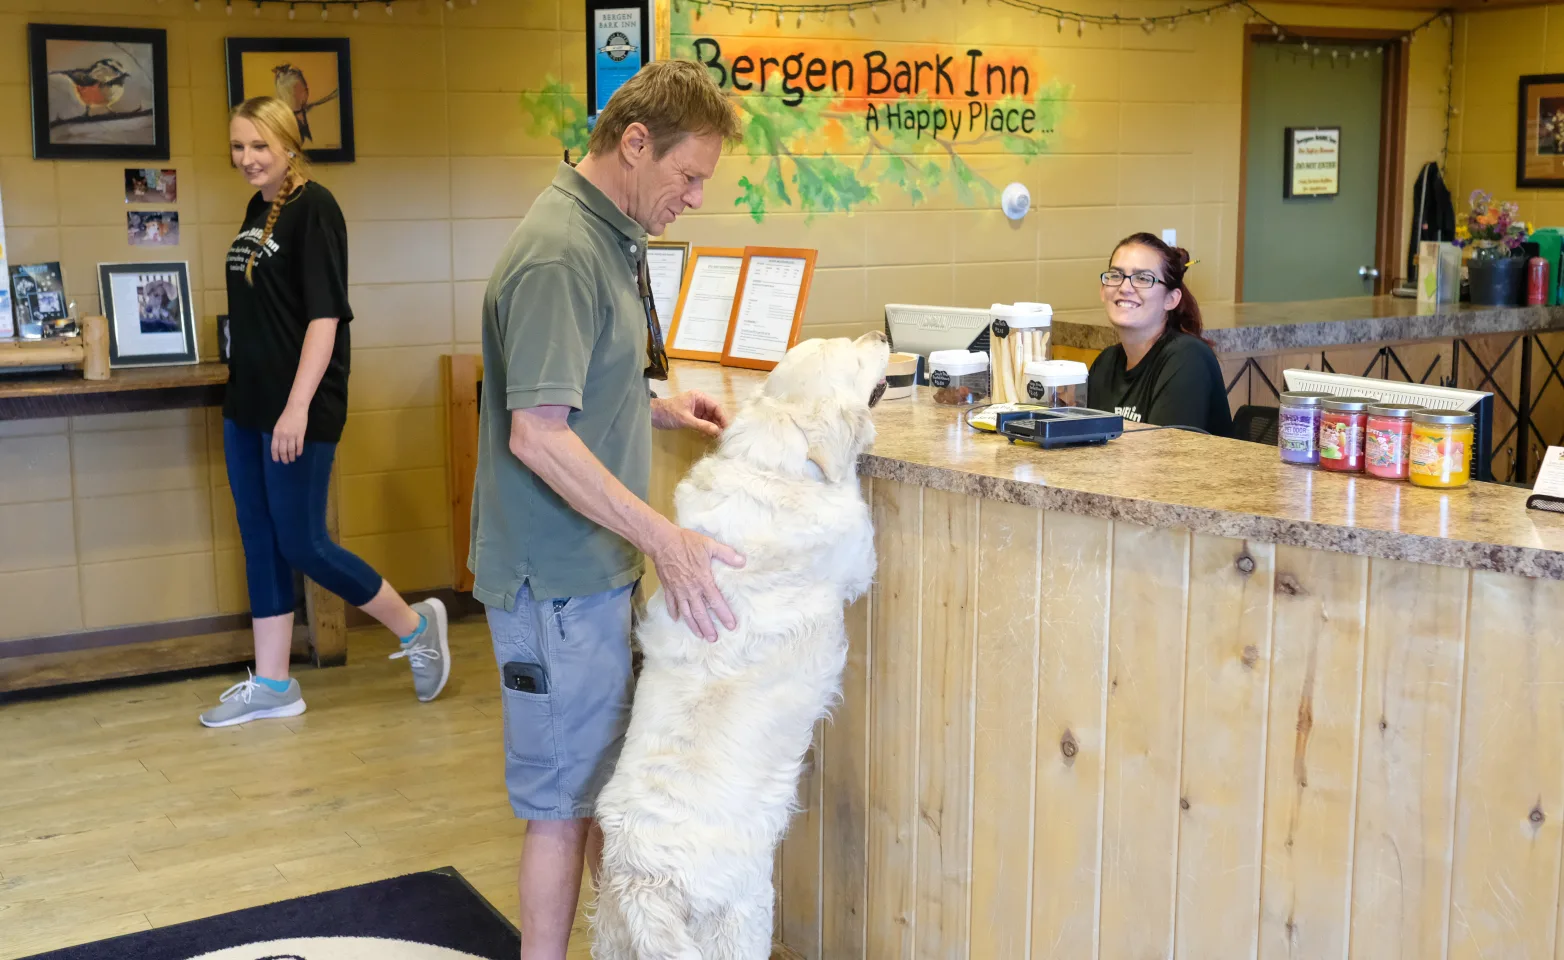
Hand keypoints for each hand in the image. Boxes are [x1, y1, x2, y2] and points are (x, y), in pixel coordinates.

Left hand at [271, 404, 307, 463]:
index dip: (275, 455)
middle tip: (286, 462)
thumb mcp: (278, 425)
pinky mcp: (300, 434)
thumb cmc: (286, 416)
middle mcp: (283, 435)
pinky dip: (299, 451)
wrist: (296, 408)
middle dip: (284, 458)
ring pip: (291, 450)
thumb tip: (279, 446)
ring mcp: (292, 435)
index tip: (276, 460)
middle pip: (283, 450)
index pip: (274, 447)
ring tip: (292, 460)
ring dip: (291, 456)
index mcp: (276, 433)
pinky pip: (299, 445)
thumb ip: (278, 435)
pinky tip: (298, 454)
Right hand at [650, 524, 744, 641]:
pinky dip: (674, 612)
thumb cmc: (686, 542)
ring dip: (693, 625)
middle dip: (708, 627)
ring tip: (699, 636)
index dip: (724, 615)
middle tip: (713, 639)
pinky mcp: (668, 587)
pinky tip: (677, 620)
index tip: (731, 626)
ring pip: (686, 612)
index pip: (716, 602)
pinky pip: (671, 603)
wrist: (662, 542)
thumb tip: (743, 562)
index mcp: (703, 580)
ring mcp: (678, 590)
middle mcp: (690, 589)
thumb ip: (727, 554)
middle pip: (700, 613)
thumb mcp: (709, 545)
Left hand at [651, 390, 728, 436]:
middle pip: (715, 412)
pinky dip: (706, 429)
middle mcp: (700, 402)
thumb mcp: (686, 420)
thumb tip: (718, 432)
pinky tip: (707, 436)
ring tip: (717, 438)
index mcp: (699, 397)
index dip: (723, 417)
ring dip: (713, 428)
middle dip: (719, 423)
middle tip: (723, 435)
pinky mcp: (693, 417)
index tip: (727, 428)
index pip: (716, 406)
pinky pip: (703, 423)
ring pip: (710, 418)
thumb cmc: (668, 413)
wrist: (653, 416)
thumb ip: (702, 425)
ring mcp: (697, 410)